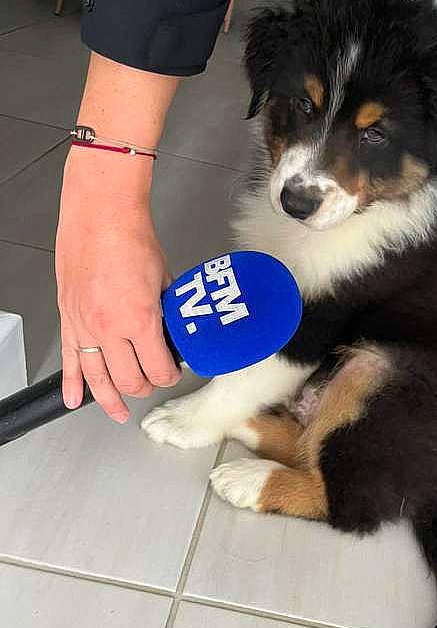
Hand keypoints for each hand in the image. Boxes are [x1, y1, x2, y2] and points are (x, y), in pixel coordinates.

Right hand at [56, 147, 180, 421]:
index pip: (158, 369)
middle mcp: (109, 329)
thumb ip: (168, 314)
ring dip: (111, 399)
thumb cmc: (132, 240)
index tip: (175, 371)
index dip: (170, 376)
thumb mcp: (164, 282)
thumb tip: (176, 333)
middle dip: (146, 386)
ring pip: (98, 379)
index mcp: (139, 320)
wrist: (100, 216)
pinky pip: (69, 362)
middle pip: (129, 381)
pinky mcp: (68, 319)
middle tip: (155, 380)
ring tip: (120, 412)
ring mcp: (84, 327)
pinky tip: (75, 401)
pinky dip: (72, 385)